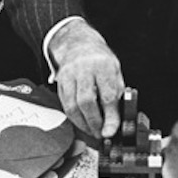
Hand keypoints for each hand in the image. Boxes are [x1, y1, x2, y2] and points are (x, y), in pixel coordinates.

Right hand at [49, 19, 123, 138]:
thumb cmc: (101, 61)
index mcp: (104, 65)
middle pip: (86, 101)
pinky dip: (73, 117)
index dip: (110, 117)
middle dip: (94, 123)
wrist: (80, 44)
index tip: (111, 131)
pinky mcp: (60, 80)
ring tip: (91, 131)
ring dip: (82, 123)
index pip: (108, 96)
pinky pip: (65, 103)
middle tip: (100, 134)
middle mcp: (85, 68)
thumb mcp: (115, 72)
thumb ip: (117, 95)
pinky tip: (82, 122)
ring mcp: (70, 73)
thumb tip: (116, 122)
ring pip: (72, 105)